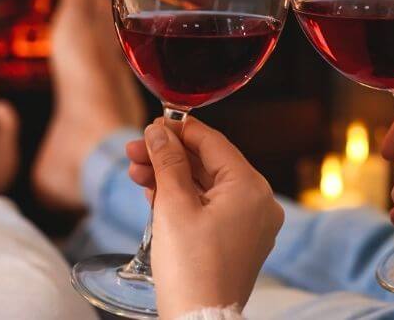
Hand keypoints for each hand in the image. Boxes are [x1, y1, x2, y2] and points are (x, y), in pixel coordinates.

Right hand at [126, 118, 282, 318]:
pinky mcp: (239, 241)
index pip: (213, 143)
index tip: (152, 125)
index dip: (179, 130)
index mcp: (251, 187)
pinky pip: (211, 208)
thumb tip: (159, 131)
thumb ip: (167, 161)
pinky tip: (154, 193)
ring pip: (207, 187)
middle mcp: (259, 203)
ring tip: (136, 173)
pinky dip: (184, 200)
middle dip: (169, 157)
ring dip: (172, 177)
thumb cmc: (190, 268)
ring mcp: (251, 224)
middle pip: (209, 164)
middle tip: (134, 151)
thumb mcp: (174, 205)